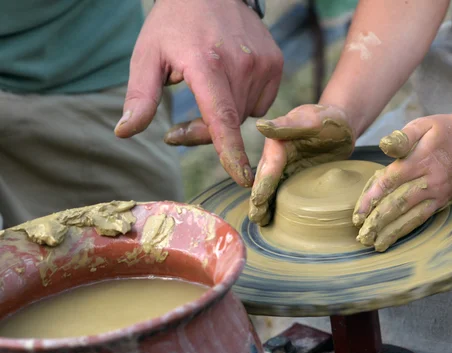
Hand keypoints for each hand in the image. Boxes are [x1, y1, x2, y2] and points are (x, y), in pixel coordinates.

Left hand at [114, 0, 283, 186]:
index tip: (241, 177)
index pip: (222, 117)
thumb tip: (124, 132)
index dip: (230, 150)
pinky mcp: (275, 62)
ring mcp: (262, 62)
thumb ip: (140, 96)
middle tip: (180, 126)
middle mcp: (240, 63)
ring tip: (207, 93)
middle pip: (228, 122)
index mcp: (206, 63)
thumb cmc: (173, 23)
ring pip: (246, 115)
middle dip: (205, 132)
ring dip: (225, 116)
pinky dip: (245, 101)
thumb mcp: (147, 55)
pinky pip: (262, 102)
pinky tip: (230, 81)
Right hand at [249, 104, 354, 224]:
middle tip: (256, 218)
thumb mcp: (311, 120)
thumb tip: (260, 126)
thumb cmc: (328, 119)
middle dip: (259, 199)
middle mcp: (276, 156)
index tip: (258, 199)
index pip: (269, 166)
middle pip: (265, 180)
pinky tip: (275, 218)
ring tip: (261, 222)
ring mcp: (285, 168)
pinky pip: (283, 191)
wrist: (342, 126)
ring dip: (265, 205)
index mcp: (277, 142)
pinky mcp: (294, 176)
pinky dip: (277, 204)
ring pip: (272, 188)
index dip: (263, 183)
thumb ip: (287, 125)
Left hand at [353, 113, 451, 251]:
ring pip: (411, 216)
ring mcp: (438, 193)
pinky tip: (394, 238)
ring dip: (391, 231)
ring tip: (375, 244)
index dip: (372, 198)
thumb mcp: (424, 125)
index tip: (357, 214)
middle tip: (362, 236)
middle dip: (378, 221)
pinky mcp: (443, 201)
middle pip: (398, 204)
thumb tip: (384, 145)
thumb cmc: (445, 130)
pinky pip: (423, 217)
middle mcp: (430, 180)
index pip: (390, 182)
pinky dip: (407, 229)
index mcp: (421, 160)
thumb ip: (403, 137)